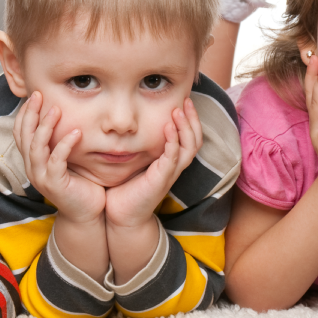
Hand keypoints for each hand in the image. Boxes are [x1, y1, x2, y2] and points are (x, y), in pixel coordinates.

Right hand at [14, 91, 105, 224]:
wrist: (87, 214)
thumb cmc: (80, 184)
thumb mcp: (67, 160)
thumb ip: (62, 142)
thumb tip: (68, 116)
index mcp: (33, 161)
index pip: (21, 133)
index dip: (25, 113)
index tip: (35, 95)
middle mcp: (32, 168)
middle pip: (24, 136)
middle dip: (31, 114)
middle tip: (39, 94)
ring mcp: (42, 177)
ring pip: (36, 147)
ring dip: (46, 127)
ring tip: (56, 109)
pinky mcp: (55, 184)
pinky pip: (56, 161)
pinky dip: (65, 145)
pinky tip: (76, 132)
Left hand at [105, 98, 201, 226]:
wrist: (121, 216)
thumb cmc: (125, 190)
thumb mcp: (135, 163)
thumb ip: (139, 146)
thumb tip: (130, 125)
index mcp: (171, 162)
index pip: (190, 138)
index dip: (190, 120)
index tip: (183, 102)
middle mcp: (174, 167)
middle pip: (196, 140)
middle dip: (193, 119)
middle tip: (186, 101)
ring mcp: (170, 174)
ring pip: (189, 148)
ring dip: (185, 128)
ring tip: (178, 111)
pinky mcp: (161, 180)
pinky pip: (173, 159)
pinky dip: (173, 142)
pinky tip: (167, 129)